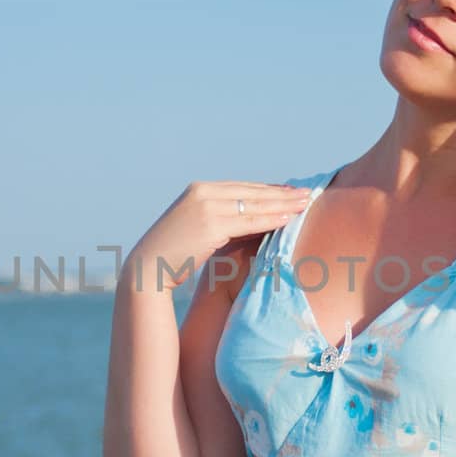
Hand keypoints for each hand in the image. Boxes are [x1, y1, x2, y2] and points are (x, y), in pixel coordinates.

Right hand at [126, 180, 312, 291]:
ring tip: (306, 204)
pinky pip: (249, 221)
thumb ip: (217, 219)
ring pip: (254, 204)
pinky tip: (288, 219)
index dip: (269, 190)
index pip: (242, 187)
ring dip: (283, 204)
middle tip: (307, 194)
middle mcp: (202, 192)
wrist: (147, 269)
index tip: (290, 193)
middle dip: (281, 194)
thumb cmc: (173, 255)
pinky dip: (271, 219)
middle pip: (252, 191)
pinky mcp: (210, 224)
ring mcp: (206, 206)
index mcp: (198, 190)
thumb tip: (246, 222)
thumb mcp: (196, 229)